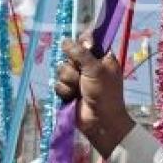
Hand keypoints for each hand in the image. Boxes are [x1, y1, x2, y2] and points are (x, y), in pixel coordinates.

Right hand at [55, 37, 134, 159]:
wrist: (100, 121)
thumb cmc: (104, 93)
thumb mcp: (95, 69)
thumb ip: (80, 53)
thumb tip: (65, 41)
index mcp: (101, 58)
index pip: (88, 42)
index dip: (82, 42)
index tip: (82, 46)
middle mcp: (89, 66)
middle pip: (70, 55)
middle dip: (73, 66)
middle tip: (82, 74)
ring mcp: (78, 79)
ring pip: (61, 70)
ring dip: (69, 80)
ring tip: (78, 89)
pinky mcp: (68, 91)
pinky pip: (58, 84)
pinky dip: (64, 91)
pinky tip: (72, 97)